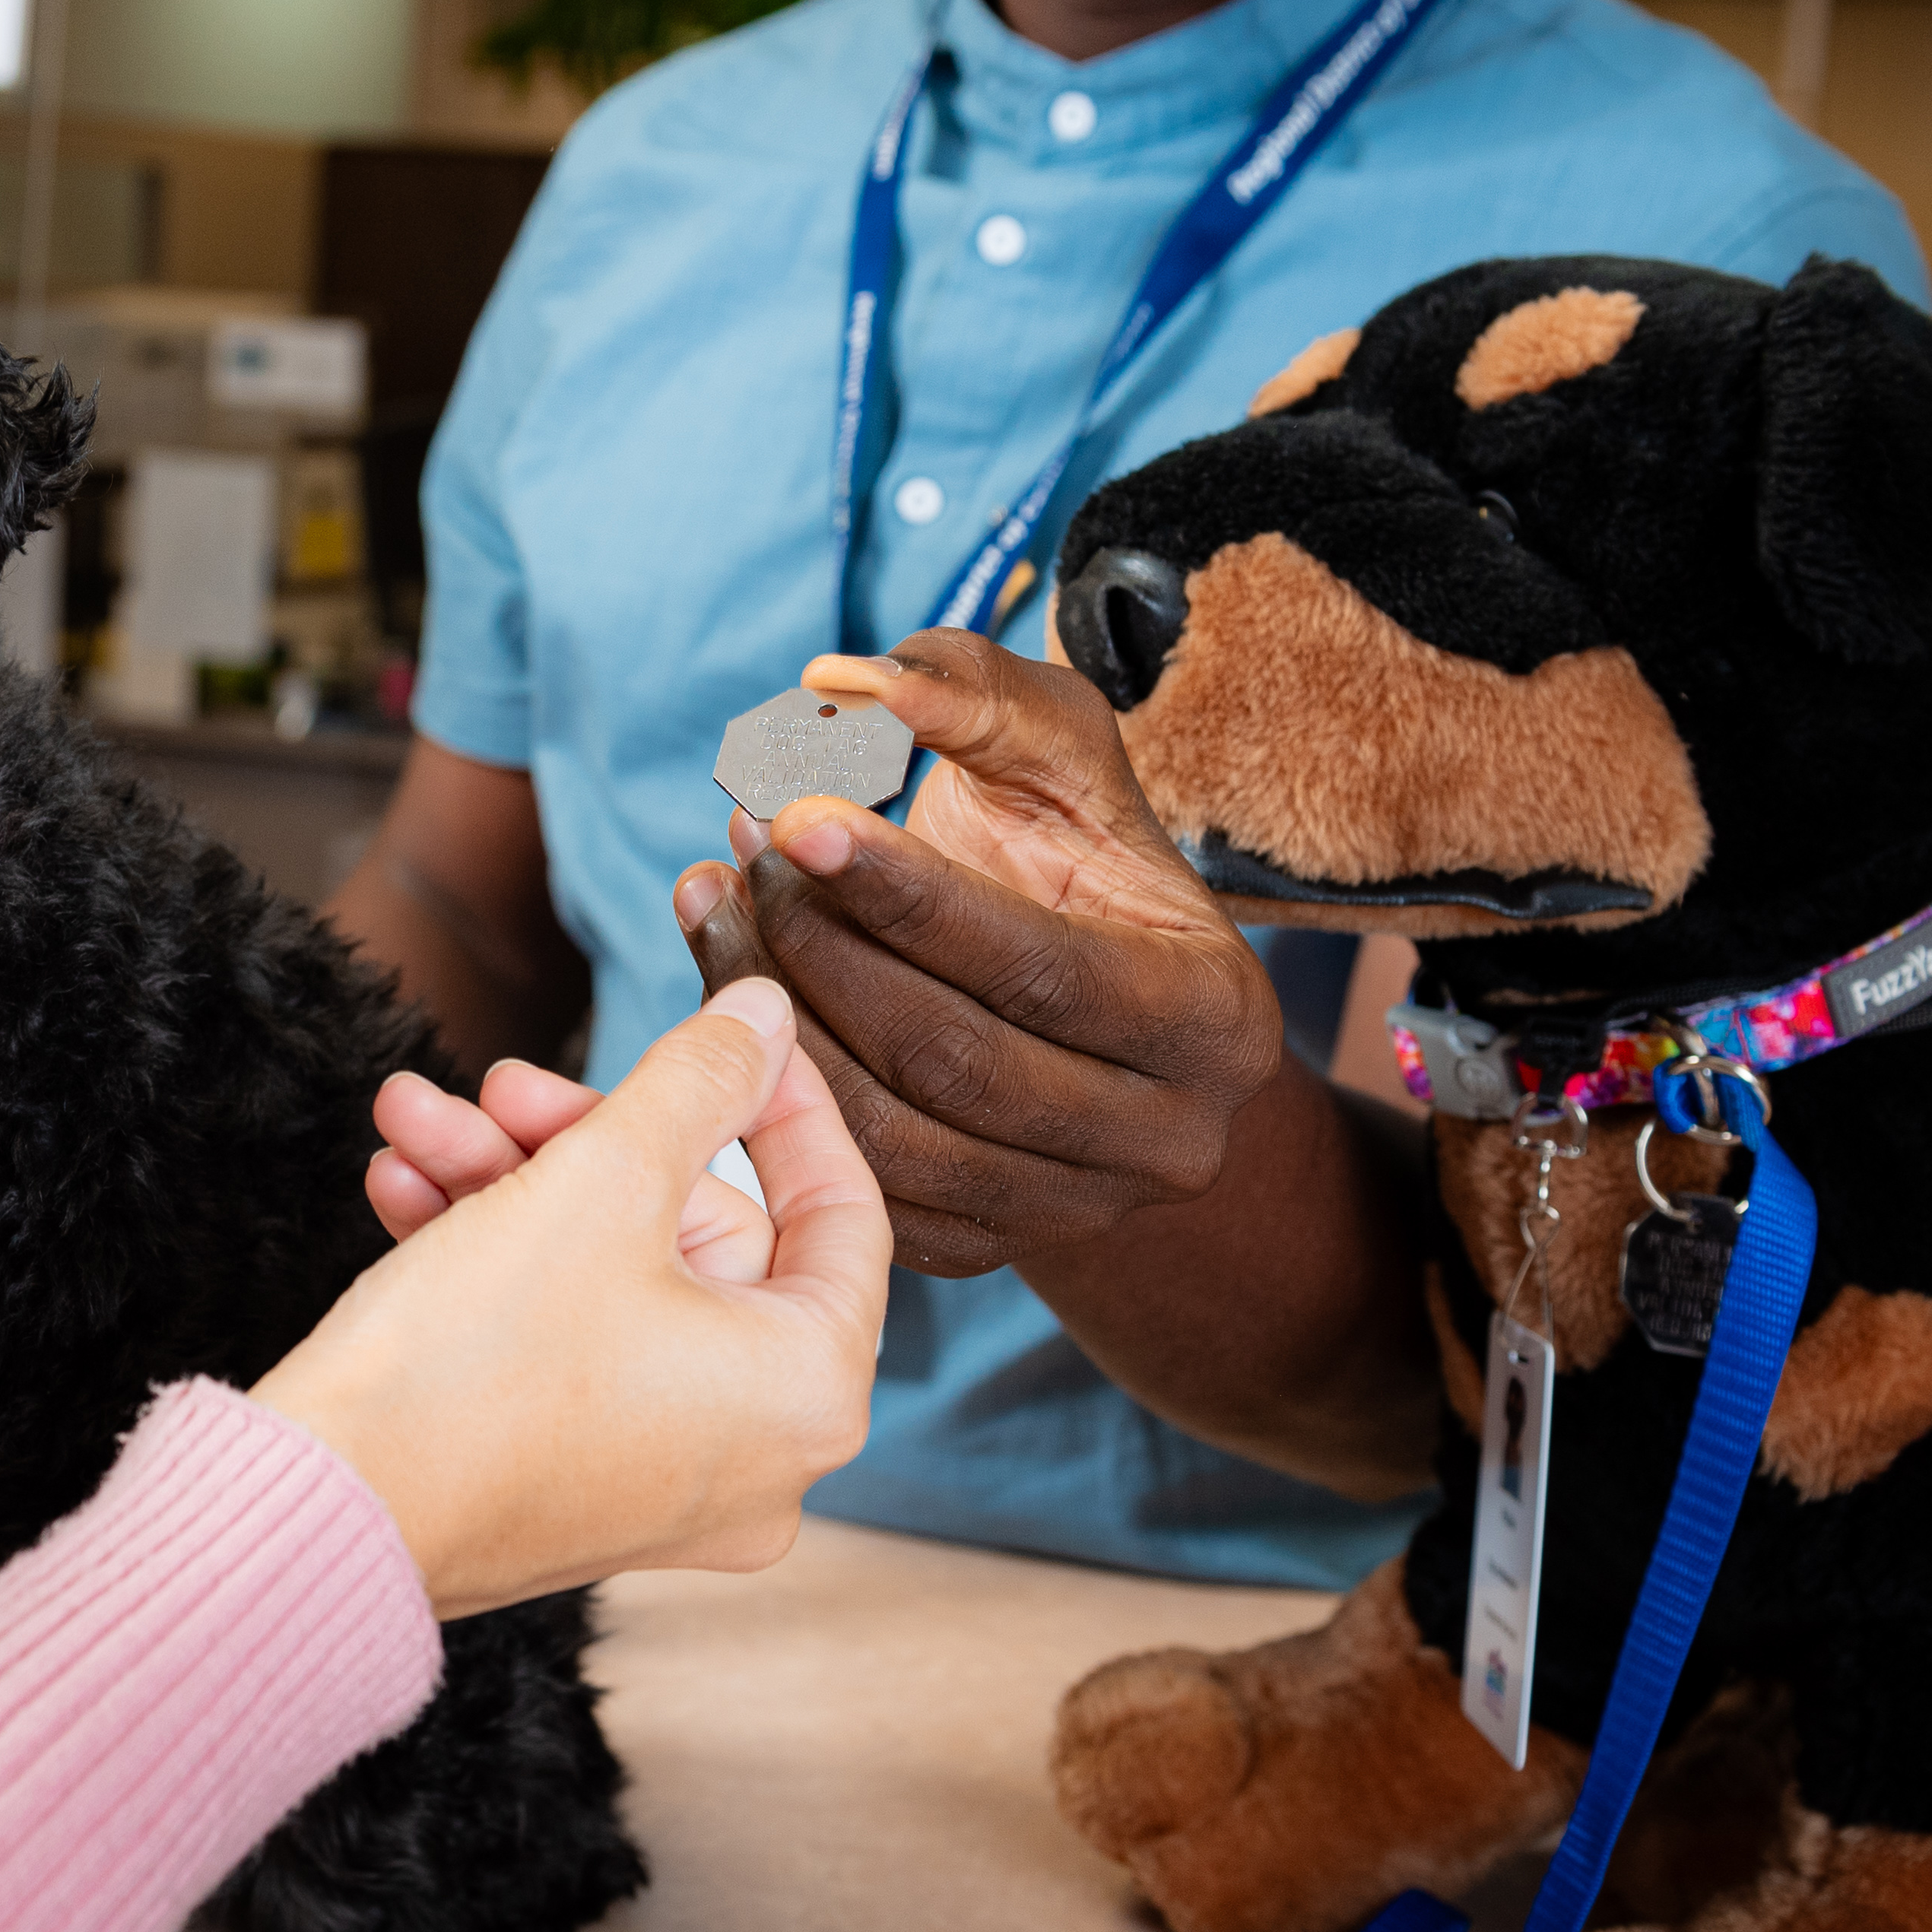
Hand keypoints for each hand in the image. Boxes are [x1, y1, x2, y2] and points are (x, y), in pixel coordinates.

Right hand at [251, 979, 890, 1618]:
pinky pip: (568, 1343)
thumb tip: (765, 1016)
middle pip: (698, 1235)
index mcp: (808, 1391)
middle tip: (498, 1084)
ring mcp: (666, 1482)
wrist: (322, 1515)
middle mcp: (760, 1457)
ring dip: (510, 1183)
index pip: (841, 1211)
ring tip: (413, 1120)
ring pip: (614, 1277)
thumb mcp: (600, 1180)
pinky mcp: (578, 1488)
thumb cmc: (476, 1363)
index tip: (732, 1030)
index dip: (782, 1100)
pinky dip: (495, 1262)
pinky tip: (402, 1190)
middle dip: (581, 1139)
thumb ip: (698, 1082)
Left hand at [674, 630, 1281, 1276]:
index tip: (793, 813)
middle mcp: (1166, 1140)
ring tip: (715, 899)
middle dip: (823, 947)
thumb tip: (841, 683)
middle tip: (744, 845)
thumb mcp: (1058, 749)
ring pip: (888, 1135)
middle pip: (953, 1059)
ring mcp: (1074, 1213)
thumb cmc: (1072, 848)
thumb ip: (970, 692)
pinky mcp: (984, 1248)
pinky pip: (853, 1188)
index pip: (1039, 967)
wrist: (1089, 986)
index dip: (906, 895)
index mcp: (1216, 1019)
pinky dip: (772, 1087)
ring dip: (774, 1014)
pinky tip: (726, 986)